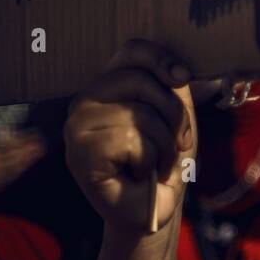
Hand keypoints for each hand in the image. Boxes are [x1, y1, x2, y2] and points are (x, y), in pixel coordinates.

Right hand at [64, 40, 196, 237]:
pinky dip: (150, 160)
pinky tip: (140, 174)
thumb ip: (174, 87)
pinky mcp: (78, 154)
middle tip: (177, 141)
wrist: (154, 208)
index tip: (183, 77)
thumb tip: (180, 70)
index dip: (161, 58)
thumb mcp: (176, 116)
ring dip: (164, 144)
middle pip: (141, 81)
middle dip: (173, 114)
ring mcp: (76, 127)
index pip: (131, 51)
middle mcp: (85, 101)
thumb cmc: (164, 161)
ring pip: (139, 114)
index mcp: (109, 86)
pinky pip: (130, 140)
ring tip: (156, 161)